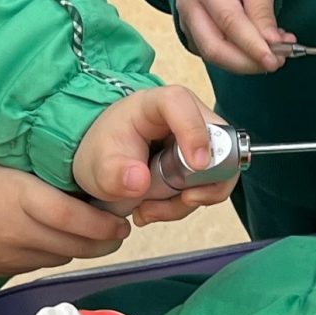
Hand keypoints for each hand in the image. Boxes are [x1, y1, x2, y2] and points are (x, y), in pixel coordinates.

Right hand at [0, 149, 127, 276]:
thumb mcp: (0, 160)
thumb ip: (38, 170)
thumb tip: (79, 173)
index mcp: (19, 197)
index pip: (72, 218)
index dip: (102, 224)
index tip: (122, 220)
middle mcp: (18, 231)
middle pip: (74, 245)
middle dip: (104, 241)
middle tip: (120, 229)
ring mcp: (9, 255)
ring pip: (62, 257)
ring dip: (84, 248)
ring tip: (98, 234)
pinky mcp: (2, 270)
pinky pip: (41, 264)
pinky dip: (59, 253)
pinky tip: (64, 241)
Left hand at [73, 84, 238, 225]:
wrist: (108, 160)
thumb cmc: (107, 150)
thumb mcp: (98, 165)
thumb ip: (112, 174)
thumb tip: (140, 181)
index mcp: (155, 103)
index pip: (181, 103)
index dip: (193, 131)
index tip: (196, 166)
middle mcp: (187, 114)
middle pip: (214, 143)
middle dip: (193, 185)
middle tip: (157, 207)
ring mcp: (201, 137)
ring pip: (217, 172)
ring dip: (186, 201)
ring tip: (148, 211)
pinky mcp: (205, 159)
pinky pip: (211, 185)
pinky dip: (186, 203)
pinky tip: (157, 208)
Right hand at [174, 0, 293, 73]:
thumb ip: (263, 11)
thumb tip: (272, 45)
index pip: (229, 21)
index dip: (252, 45)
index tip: (274, 60)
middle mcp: (188, 5)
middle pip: (213, 47)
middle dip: (247, 62)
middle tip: (278, 61)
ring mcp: (185, 23)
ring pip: (212, 56)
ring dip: (246, 62)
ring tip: (275, 54)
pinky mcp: (191, 36)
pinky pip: (214, 55)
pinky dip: (238, 59)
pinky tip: (259, 49)